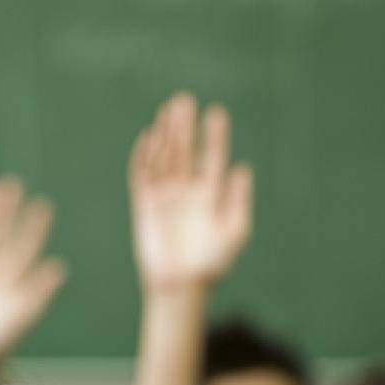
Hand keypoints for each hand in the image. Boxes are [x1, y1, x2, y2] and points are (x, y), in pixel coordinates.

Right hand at [129, 92, 253, 291]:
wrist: (182, 285)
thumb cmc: (212, 263)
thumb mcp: (235, 232)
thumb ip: (239, 201)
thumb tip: (243, 169)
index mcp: (210, 193)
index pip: (211, 156)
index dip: (214, 135)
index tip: (216, 112)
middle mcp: (186, 189)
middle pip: (184, 150)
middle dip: (184, 126)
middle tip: (185, 99)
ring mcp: (164, 195)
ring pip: (164, 157)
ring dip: (165, 134)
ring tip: (168, 110)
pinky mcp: (144, 204)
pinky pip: (142, 175)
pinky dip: (144, 157)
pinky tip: (148, 138)